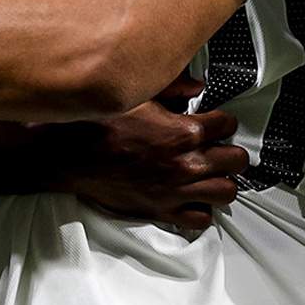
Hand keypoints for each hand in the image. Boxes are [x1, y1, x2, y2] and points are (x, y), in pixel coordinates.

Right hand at [57, 76, 251, 229]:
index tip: (216, 121)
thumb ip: (174, 86)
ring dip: (223, 181)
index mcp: (184, 132)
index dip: (223, 120)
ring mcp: (176, 190)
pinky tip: (192, 196)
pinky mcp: (161, 210)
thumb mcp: (138, 92)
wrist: (68, 155)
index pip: (228, 124)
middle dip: (231, 151)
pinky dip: (201, 209)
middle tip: (220, 147)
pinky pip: (199, 219)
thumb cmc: (98, 123)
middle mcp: (186, 164)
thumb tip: (197, 86)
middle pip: (236, 160)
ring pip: (226, 192)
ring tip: (212, 173)